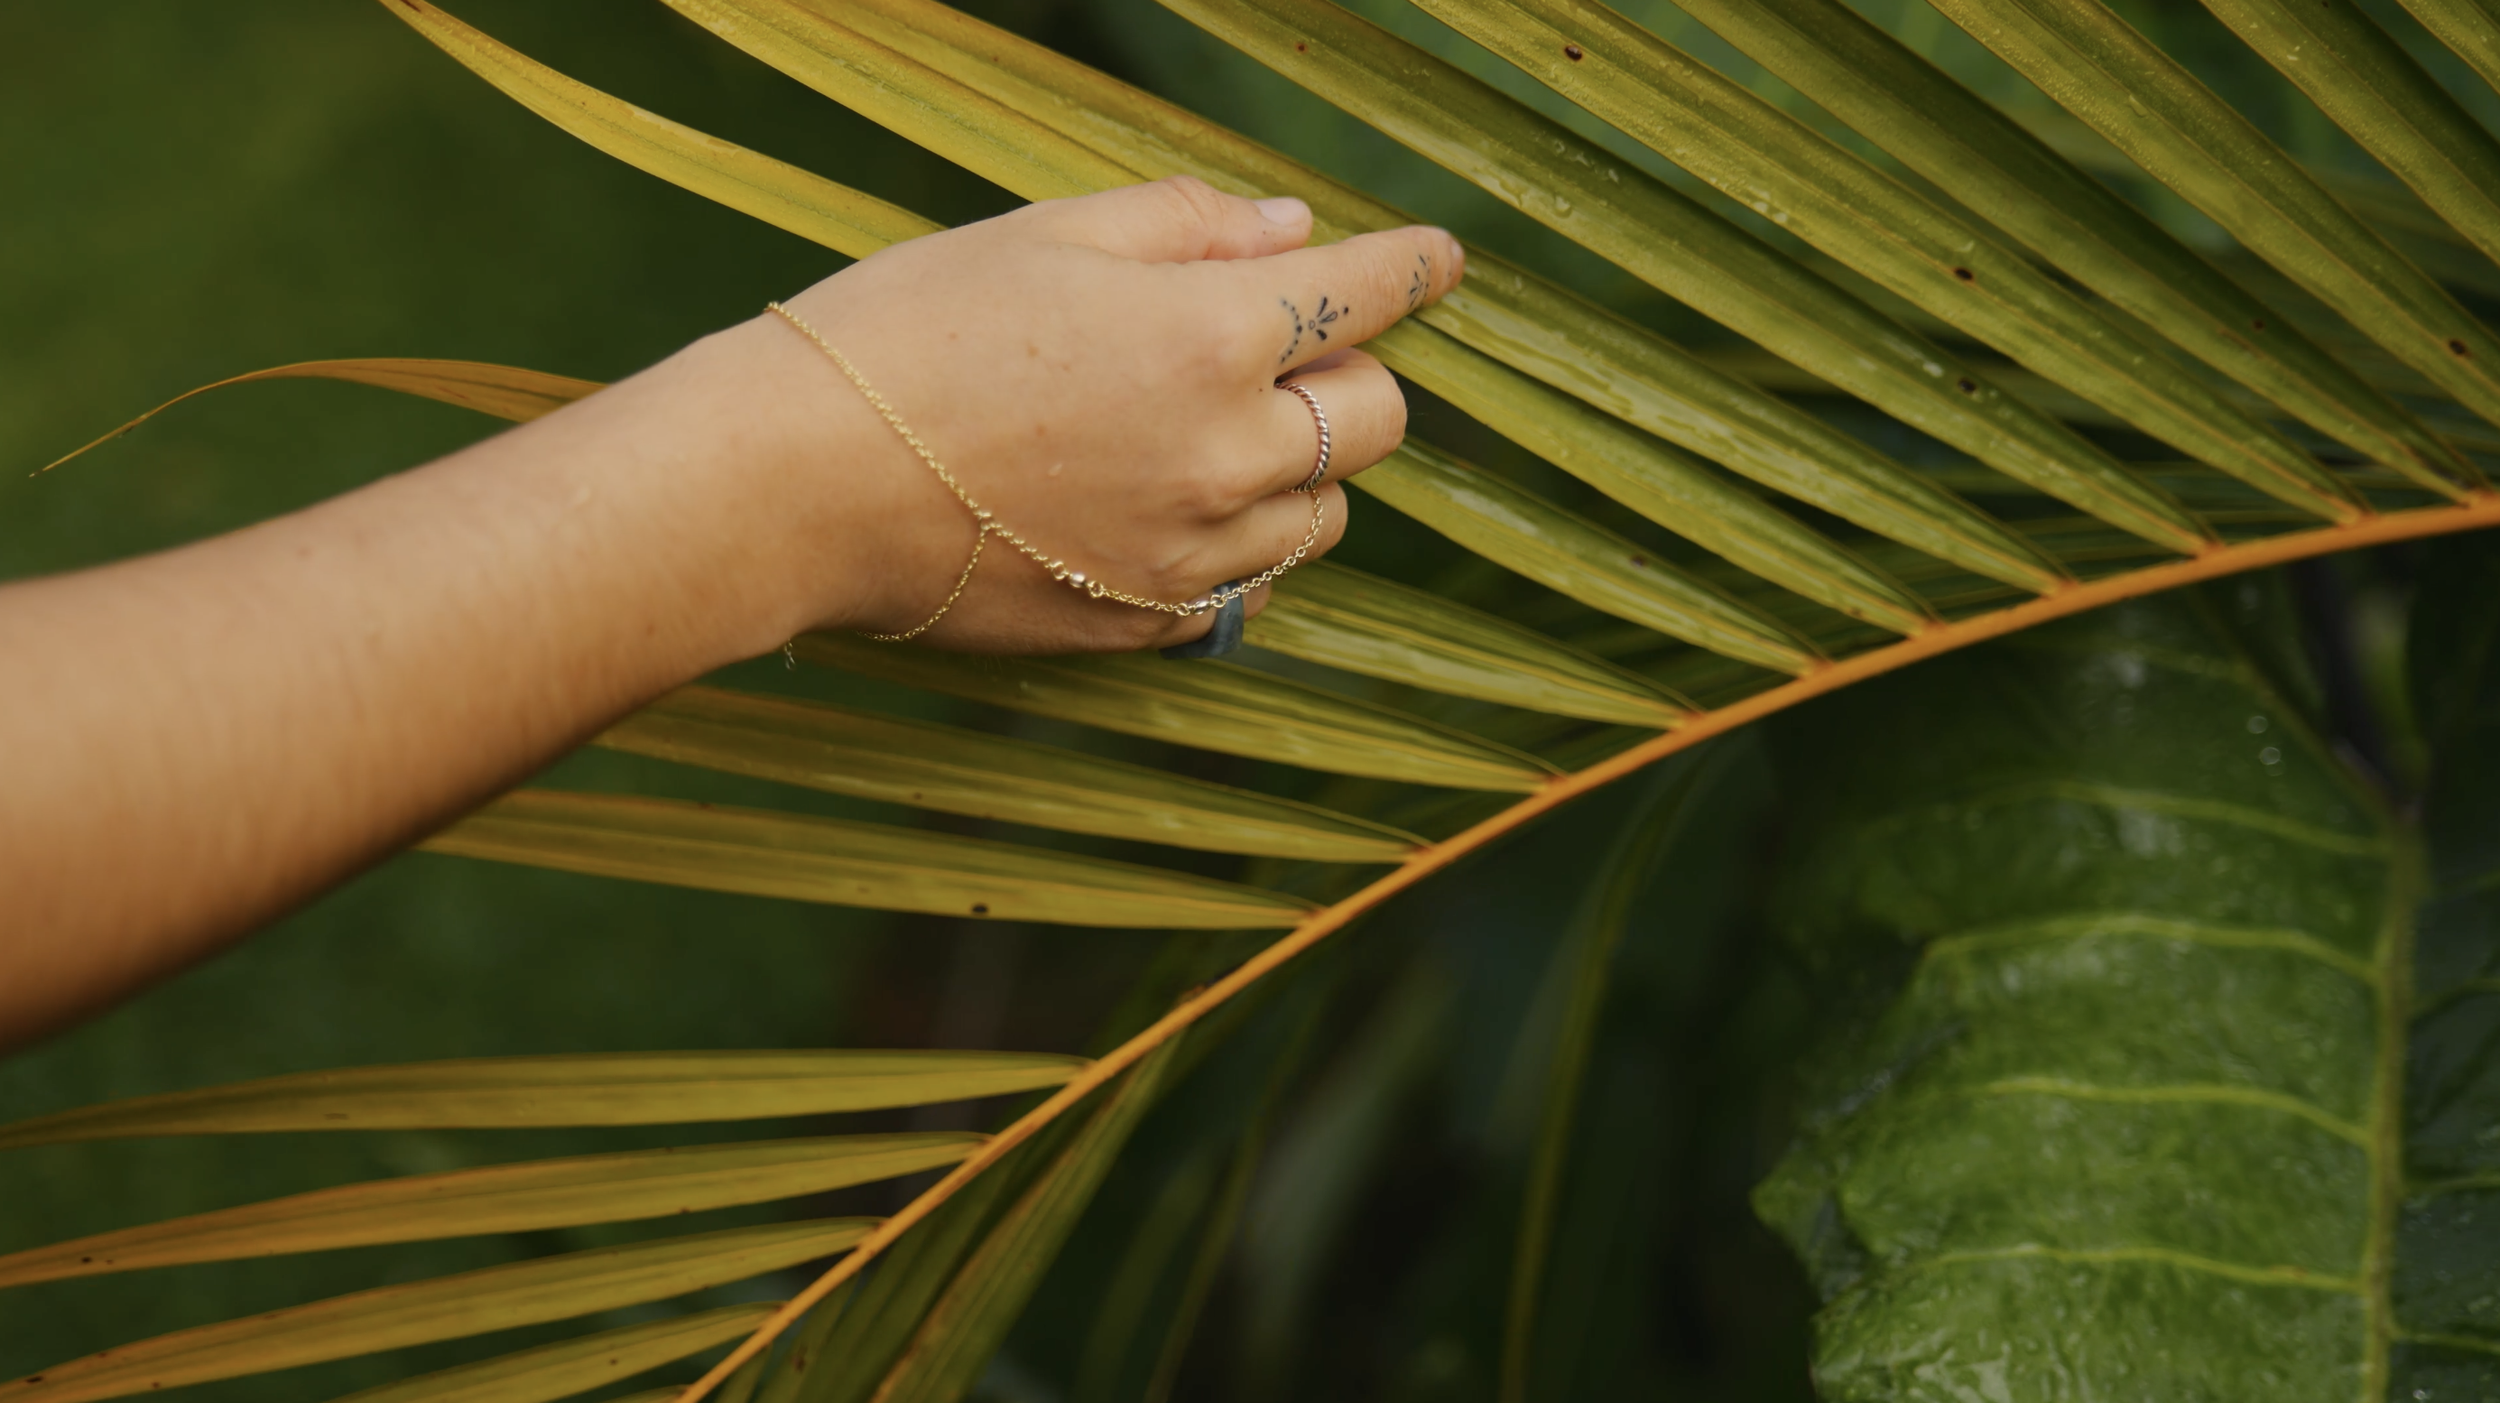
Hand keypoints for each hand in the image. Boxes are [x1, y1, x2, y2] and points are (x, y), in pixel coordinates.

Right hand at [737, 176, 1464, 651]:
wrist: (794, 485)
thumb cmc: (905, 334)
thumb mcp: (1045, 235)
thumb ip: (1188, 225)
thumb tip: (1293, 231)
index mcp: (1212, 335)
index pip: (1369, 296)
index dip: (1417, 269)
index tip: (1441, 260)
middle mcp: (1228, 456)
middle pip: (1377, 421)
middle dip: (1347, 376)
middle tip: (1275, 352)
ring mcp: (1192, 555)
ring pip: (1324, 517)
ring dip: (1299, 470)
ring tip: (1207, 437)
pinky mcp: (1144, 624)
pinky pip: (1250, 595)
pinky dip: (1241, 552)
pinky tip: (1171, 516)